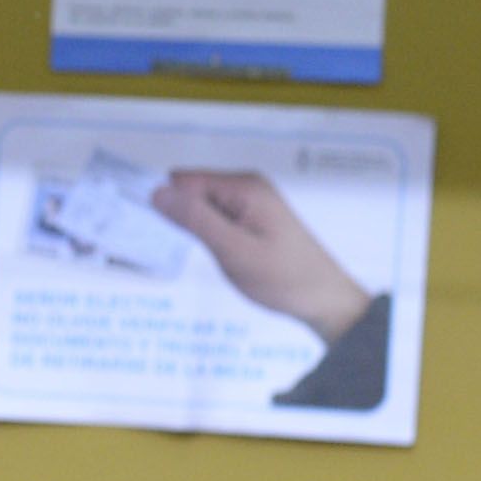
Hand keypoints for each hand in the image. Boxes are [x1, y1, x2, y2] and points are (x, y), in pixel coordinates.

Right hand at [150, 169, 374, 340]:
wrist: (323, 299)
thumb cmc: (283, 278)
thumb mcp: (233, 251)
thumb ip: (195, 220)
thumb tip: (157, 193)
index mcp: (244, 187)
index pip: (183, 181)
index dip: (170, 206)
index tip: (172, 234)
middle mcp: (247, 186)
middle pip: (191, 191)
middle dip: (185, 219)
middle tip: (204, 249)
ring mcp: (250, 201)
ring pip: (201, 206)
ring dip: (198, 230)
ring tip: (220, 254)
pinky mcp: (251, 216)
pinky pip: (215, 216)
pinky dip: (211, 235)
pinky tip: (225, 254)